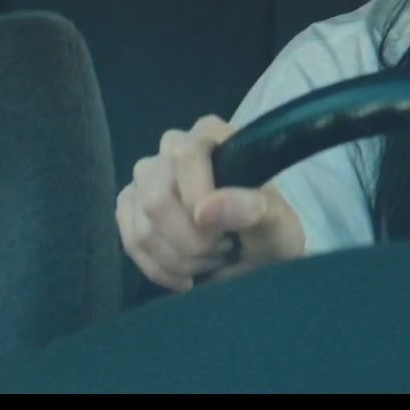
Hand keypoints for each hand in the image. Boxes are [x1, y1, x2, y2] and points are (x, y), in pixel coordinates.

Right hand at [116, 115, 306, 291]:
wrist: (256, 259)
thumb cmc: (270, 233)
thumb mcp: (280, 226)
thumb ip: (256, 210)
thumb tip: (206, 210)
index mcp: (211, 135)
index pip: (186, 155)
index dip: (198, 198)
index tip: (224, 232)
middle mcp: (171, 148)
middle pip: (155, 197)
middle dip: (191, 241)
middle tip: (223, 249)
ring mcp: (145, 178)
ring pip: (142, 229)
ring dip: (181, 260)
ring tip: (213, 258)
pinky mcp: (129, 208)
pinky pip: (131, 244)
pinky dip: (161, 270)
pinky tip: (188, 275)